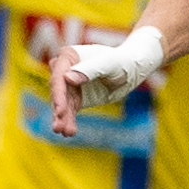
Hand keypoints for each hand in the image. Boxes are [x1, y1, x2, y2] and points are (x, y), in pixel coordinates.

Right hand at [48, 27, 166, 138]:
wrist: (131, 69)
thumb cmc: (120, 61)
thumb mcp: (108, 64)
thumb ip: (89, 70)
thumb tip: (67, 78)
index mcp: (69, 56)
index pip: (58, 77)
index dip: (58, 94)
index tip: (60, 110)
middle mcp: (64, 69)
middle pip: (57, 92)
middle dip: (58, 110)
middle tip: (58, 128)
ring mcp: (69, 85)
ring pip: (62, 104)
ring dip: (62, 119)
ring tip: (65, 133)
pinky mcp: (76, 97)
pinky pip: (70, 111)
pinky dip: (69, 120)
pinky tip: (69, 132)